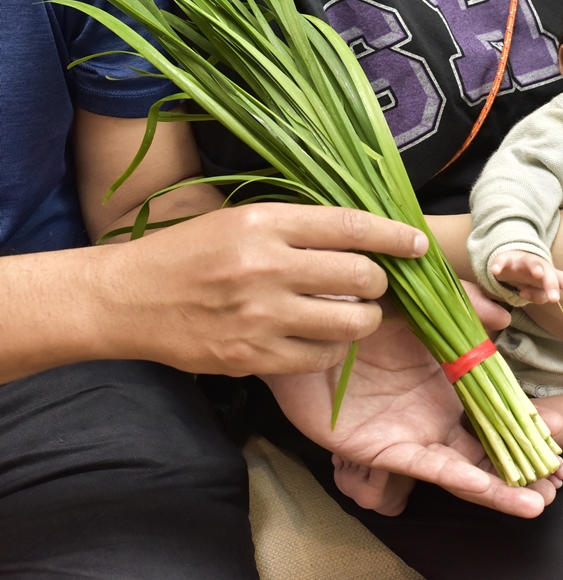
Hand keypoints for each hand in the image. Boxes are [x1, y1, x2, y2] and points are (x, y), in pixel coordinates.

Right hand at [98, 204, 428, 375]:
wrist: (127, 298)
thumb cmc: (189, 253)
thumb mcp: (242, 222)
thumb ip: (300, 229)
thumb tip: (365, 240)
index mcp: (266, 224)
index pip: (351, 226)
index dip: (394, 236)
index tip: (418, 245)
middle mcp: (267, 266)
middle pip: (361, 277)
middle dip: (379, 284)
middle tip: (373, 286)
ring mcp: (261, 315)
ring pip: (351, 323)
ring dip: (363, 320)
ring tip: (352, 314)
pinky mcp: (253, 356)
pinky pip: (322, 357)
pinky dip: (332, 349)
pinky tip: (320, 338)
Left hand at [267, 312, 562, 518]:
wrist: (304, 328)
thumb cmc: (358, 314)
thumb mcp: (419, 304)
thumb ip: (462, 306)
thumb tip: (506, 317)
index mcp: (450, 378)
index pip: (499, 407)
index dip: (528, 424)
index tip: (557, 440)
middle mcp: (437, 411)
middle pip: (490, 445)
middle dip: (524, 466)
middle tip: (558, 484)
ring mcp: (415, 432)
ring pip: (467, 466)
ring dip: (503, 485)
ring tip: (539, 501)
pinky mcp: (388, 449)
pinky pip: (432, 469)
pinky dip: (466, 481)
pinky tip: (493, 490)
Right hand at [490, 250, 562, 304]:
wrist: (510, 260)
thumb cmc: (528, 278)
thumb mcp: (536, 290)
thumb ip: (538, 296)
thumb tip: (529, 294)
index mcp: (549, 274)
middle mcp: (539, 266)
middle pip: (549, 272)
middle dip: (552, 284)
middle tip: (554, 299)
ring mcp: (522, 261)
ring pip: (531, 262)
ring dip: (536, 267)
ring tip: (538, 274)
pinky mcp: (506, 258)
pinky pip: (502, 260)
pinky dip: (498, 264)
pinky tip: (494, 271)